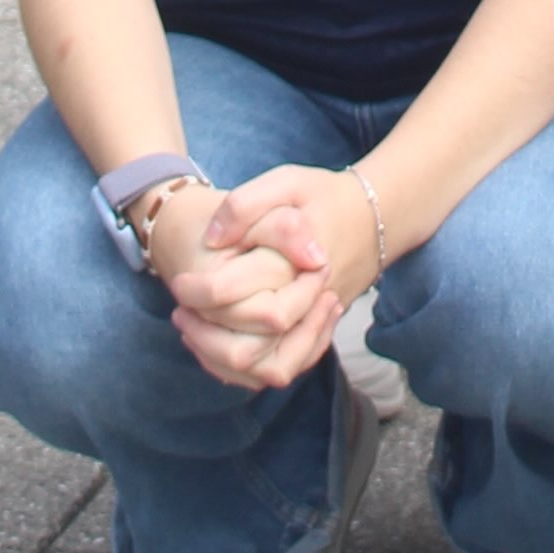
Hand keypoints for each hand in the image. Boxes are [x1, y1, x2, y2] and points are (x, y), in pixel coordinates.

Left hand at [163, 161, 376, 390]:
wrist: (374, 217)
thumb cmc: (325, 197)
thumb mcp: (286, 181)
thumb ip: (246, 204)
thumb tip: (214, 239)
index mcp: (297, 266)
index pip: (238, 297)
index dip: (198, 293)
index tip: (178, 282)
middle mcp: (311, 305)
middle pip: (250, 351)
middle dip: (205, 337)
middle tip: (180, 311)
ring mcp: (318, 325)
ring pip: (269, 371)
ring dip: (224, 360)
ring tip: (194, 332)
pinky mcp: (318, 334)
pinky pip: (284, 368)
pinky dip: (248, 369)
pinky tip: (220, 345)